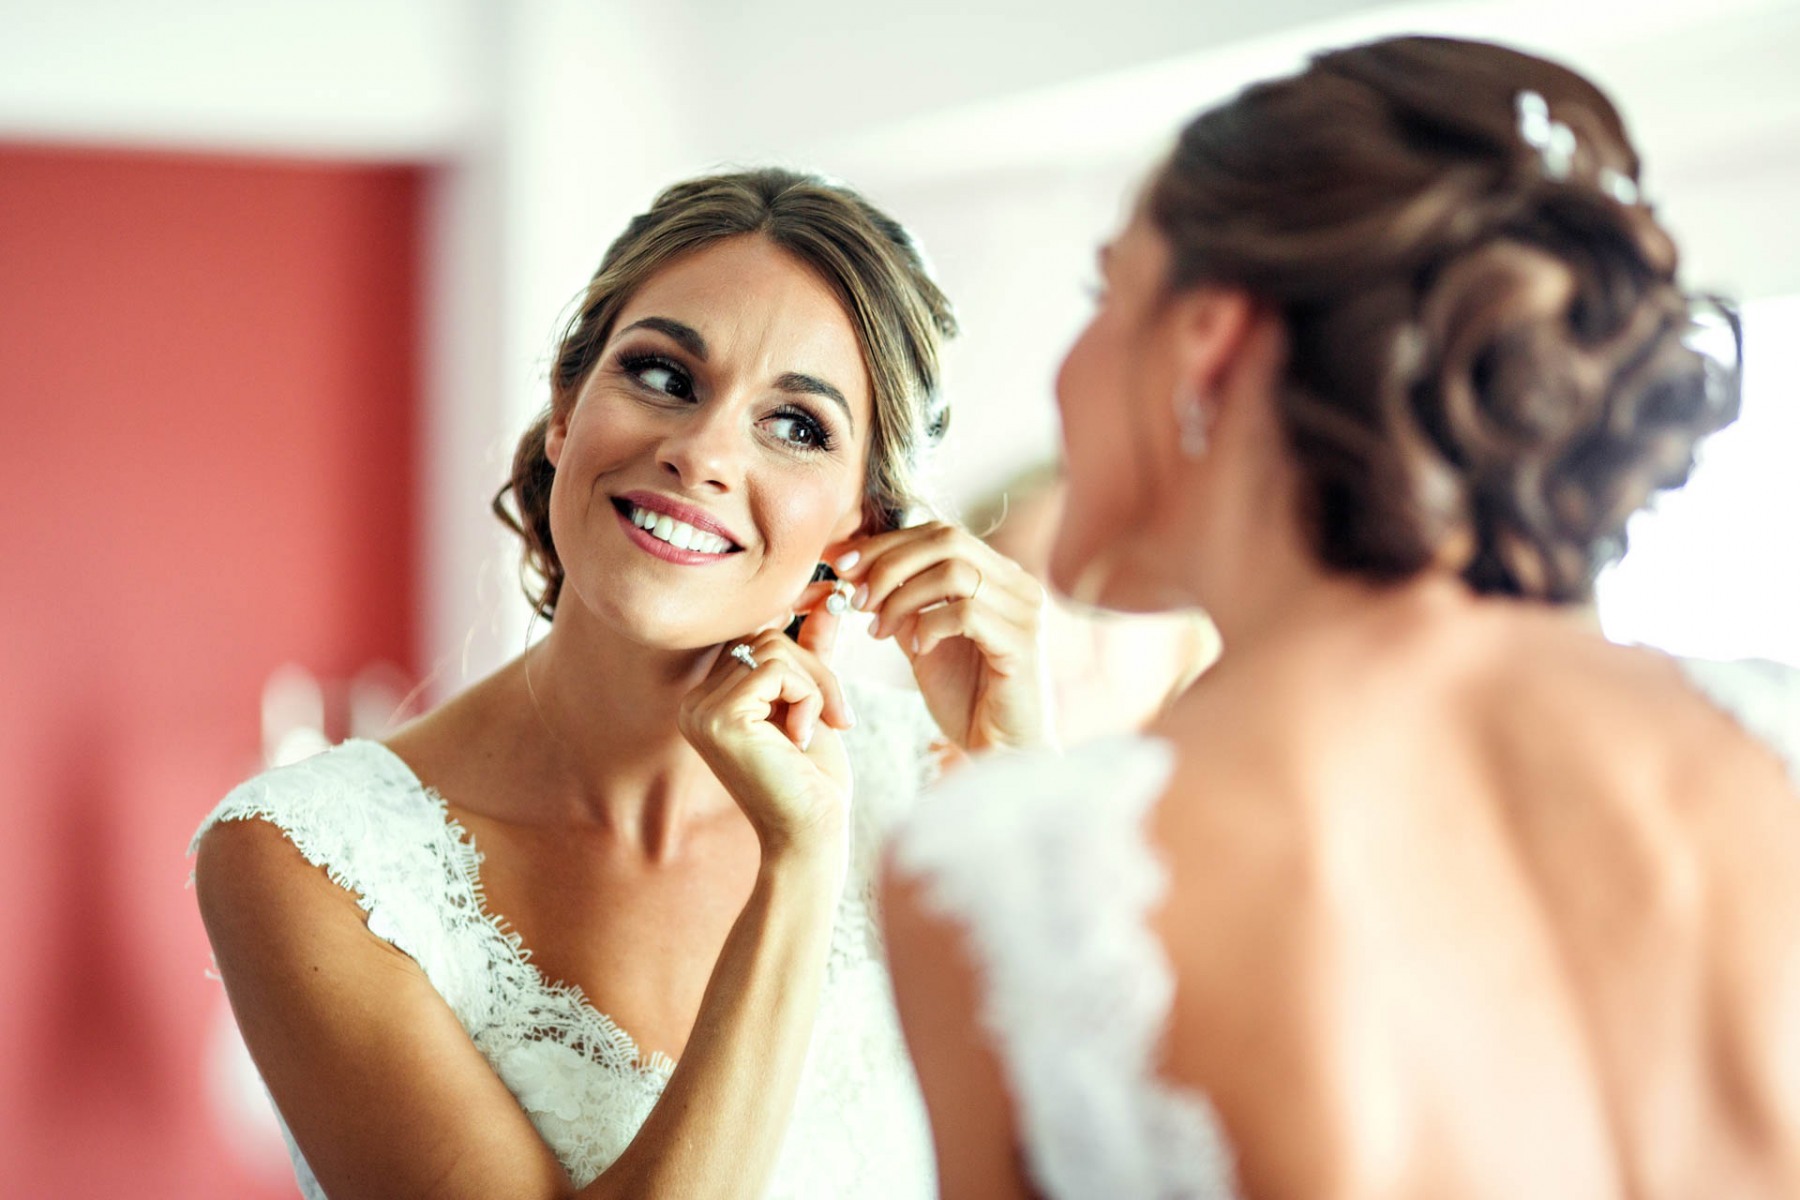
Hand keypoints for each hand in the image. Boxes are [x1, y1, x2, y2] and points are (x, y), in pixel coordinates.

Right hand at [678, 611, 855, 863]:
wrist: (813, 833)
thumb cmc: (814, 779)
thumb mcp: (814, 702)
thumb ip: (813, 652)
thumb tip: (829, 599)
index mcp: (709, 699)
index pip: (756, 640)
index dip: (800, 647)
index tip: (831, 647)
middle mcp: (694, 702)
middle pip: (765, 638)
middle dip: (816, 669)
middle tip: (838, 714)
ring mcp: (700, 709)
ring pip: (773, 648)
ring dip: (815, 684)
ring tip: (820, 726)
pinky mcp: (720, 717)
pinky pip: (777, 669)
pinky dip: (807, 695)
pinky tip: (802, 736)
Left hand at [834, 522, 1049, 752]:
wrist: (1002, 752)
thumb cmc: (967, 699)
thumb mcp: (923, 641)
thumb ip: (902, 603)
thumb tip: (855, 571)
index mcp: (997, 575)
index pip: (938, 533)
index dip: (886, 542)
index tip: (840, 565)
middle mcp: (1017, 584)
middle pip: (947, 539)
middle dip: (889, 563)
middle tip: (855, 598)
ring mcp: (1024, 610)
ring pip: (953, 571)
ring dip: (902, 597)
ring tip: (878, 631)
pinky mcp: (1022, 642)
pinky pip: (966, 612)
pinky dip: (929, 625)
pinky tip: (917, 650)